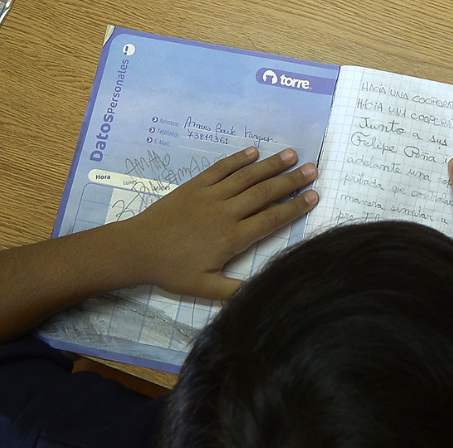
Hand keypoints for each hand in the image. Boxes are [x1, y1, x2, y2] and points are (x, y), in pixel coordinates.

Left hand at [125, 146, 317, 299]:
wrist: (137, 249)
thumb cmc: (172, 271)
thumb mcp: (204, 288)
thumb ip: (236, 291)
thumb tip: (265, 291)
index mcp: (232, 239)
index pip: (271, 219)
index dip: (295, 208)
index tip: (314, 197)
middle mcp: (225, 213)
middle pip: (264, 193)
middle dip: (291, 181)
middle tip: (313, 170)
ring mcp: (210, 196)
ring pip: (246, 177)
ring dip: (270, 165)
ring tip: (291, 155)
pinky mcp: (194, 186)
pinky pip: (221, 169)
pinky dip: (238, 160)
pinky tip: (254, 152)